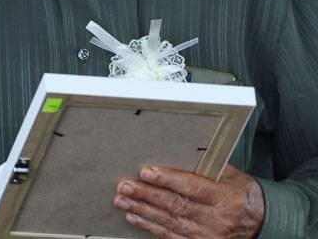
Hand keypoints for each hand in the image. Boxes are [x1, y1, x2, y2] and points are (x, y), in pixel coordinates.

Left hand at [113, 164, 263, 237]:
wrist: (261, 220)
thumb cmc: (241, 192)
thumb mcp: (229, 174)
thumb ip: (203, 166)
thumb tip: (172, 152)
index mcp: (225, 197)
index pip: (191, 187)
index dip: (166, 179)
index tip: (145, 172)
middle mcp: (216, 218)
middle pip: (175, 205)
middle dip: (146, 195)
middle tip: (125, 186)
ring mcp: (208, 235)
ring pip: (169, 222)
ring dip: (142, 211)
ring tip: (123, 201)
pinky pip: (171, 237)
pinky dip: (150, 227)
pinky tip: (135, 218)